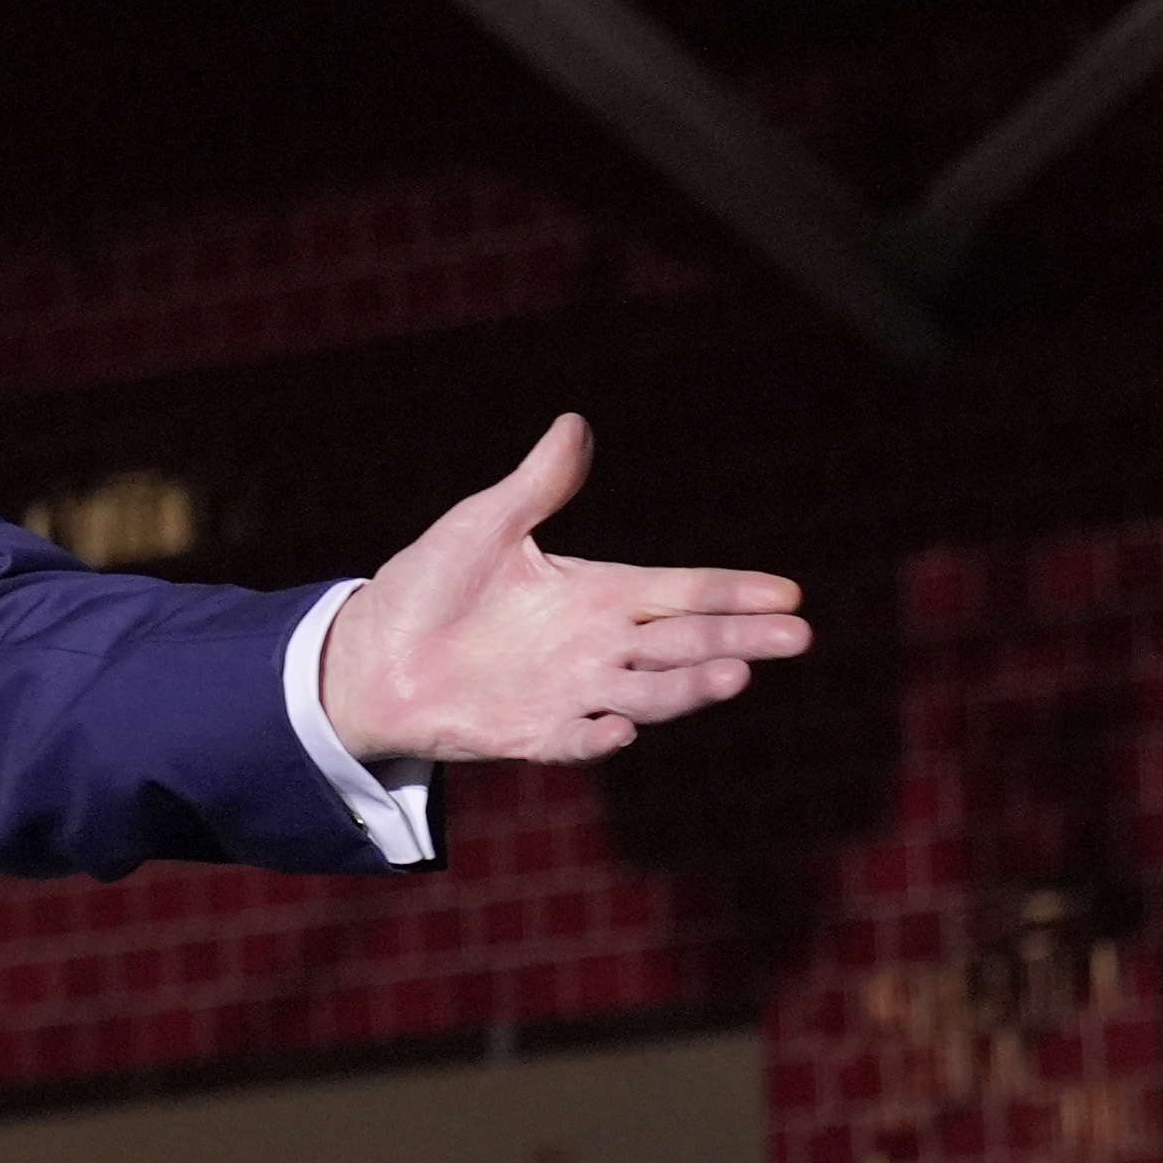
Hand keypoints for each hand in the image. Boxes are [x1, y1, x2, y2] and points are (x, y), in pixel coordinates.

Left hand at [314, 415, 807, 764]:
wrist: (367, 652)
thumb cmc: (429, 584)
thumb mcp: (484, 524)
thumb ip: (537, 485)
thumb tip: (573, 424)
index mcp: (599, 593)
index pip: (682, 590)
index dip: (734, 592)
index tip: (789, 593)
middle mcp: (599, 646)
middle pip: (685, 643)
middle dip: (739, 640)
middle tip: (795, 637)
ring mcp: (571, 692)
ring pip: (647, 693)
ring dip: (688, 688)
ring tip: (733, 677)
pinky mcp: (531, 733)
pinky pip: (572, 739)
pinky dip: (596, 738)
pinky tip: (618, 730)